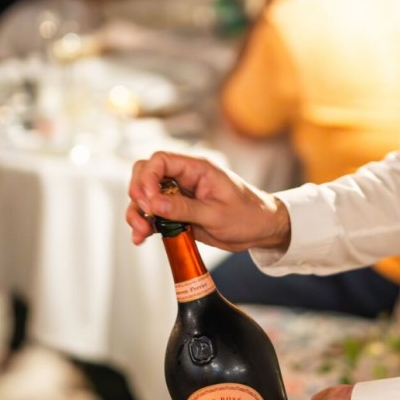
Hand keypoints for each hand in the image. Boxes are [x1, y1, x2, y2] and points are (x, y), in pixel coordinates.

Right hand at [126, 150, 290, 250]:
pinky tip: (141, 238)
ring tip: (141, 232)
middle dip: (138, 193)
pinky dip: (144, 224)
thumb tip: (154, 203)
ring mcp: (178, 196)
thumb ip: (184, 208)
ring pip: (145, 196)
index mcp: (196, 169)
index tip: (149, 200)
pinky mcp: (177, 213)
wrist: (261, 230)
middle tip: (145, 214)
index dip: (148, 177)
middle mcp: (184, 179)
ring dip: (138, 212)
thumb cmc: (248, 215)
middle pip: (146, 174)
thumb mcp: (217, 214)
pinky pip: (153, 214)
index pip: (160, 160)